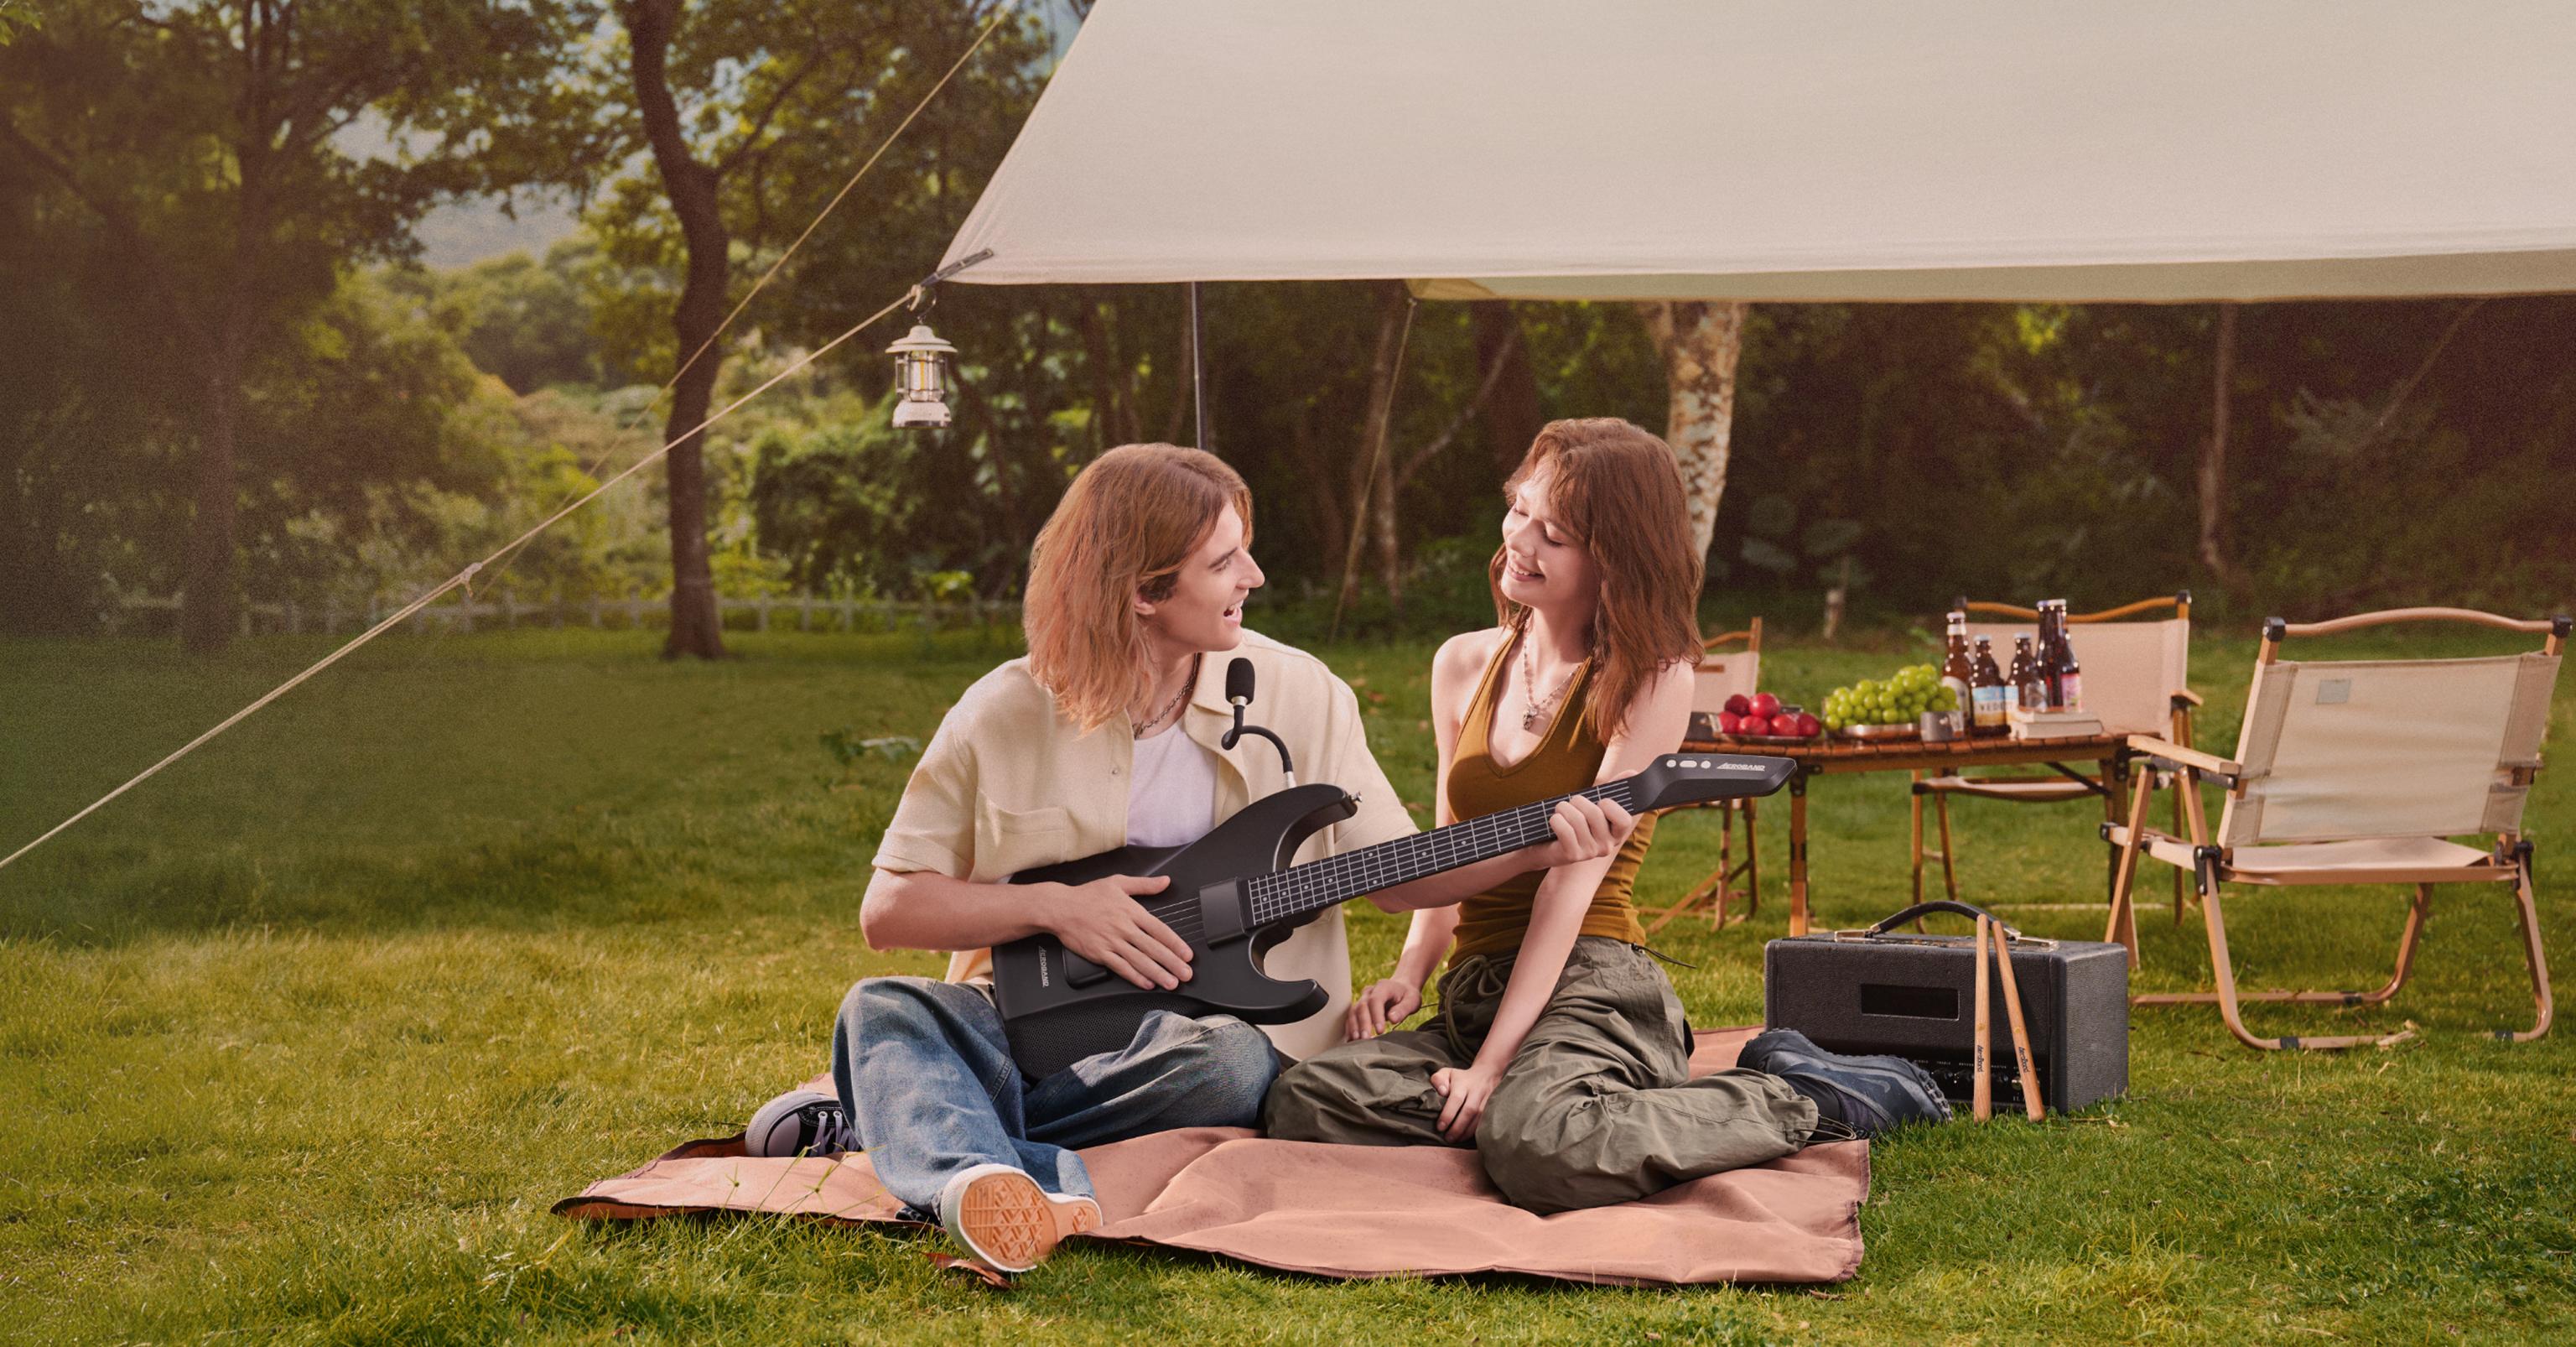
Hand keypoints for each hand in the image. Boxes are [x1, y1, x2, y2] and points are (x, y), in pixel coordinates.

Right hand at [1044, 875, 1192, 990]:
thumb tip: (1165, 881)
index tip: (1187, 955)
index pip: (1159, 929)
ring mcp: (1111, 942)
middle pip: (1153, 948)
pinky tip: (1147, 983)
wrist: (1060, 907)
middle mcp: (1124, 927)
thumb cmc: (1087, 895)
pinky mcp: (1099, 953)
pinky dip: (1135, 976)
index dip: (1176, 944)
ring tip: (1171, 982)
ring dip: (1158, 973)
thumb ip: (1144, 884)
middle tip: (1186, 974)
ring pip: (1140, 960)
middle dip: (1172, 963)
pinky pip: (1121, 967)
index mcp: (1131, 911)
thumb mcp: (1118, 882)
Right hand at [1346, 977, 1423, 1038]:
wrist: (1401, 989)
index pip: (1375, 1000)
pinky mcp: (1359, 1008)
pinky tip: (1351, 1040)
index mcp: (1383, 986)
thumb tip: (1392, 1019)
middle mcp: (1369, 992)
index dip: (1376, 1015)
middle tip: (1366, 1038)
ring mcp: (1362, 999)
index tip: (1380, 1031)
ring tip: (1356, 1041)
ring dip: (1354, 1027)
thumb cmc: (1407, 995)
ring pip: (1353, 1012)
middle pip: (1362, 1006)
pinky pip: (1351, 1017)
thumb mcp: (1412, 1000)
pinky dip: (1350, 1028)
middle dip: (1363, 1023)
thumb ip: (1403, 1009)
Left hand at [1430, 1061, 1503, 1141]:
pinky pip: (1486, 1121)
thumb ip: (1438, 1080)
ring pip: (1479, 1118)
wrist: (1487, 1074)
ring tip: (1456, 1140)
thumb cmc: (1461, 1077)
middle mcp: (1477, 1091)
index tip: (1440, 1127)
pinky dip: (1476, 1131)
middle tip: (1448, 1138)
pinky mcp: (1493, 1107)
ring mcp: (1487, 1099)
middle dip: (1458, 1127)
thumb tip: (1442, 1092)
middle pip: (1469, 1111)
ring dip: (1467, 1132)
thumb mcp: (1447, 1073)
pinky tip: (1467, 1137)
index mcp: (1463, 1083)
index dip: (1448, 1114)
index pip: (1456, 1099)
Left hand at [1528, 794, 1638, 870]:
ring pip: (1577, 820)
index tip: (1601, 801)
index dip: (1612, 807)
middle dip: (1578, 801)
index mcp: (1616, 833)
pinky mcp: (1572, 856)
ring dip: (1563, 808)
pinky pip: (1565, 830)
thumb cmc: (1575, 820)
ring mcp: (1590, 853)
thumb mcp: (1595, 804)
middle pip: (1595, 814)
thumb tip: (1632, 772)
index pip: (1624, 820)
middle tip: (1572, 802)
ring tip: (1560, 810)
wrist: (1547, 844)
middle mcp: (1606, 846)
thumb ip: (1613, 790)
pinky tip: (1555, 820)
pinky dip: (1556, 820)